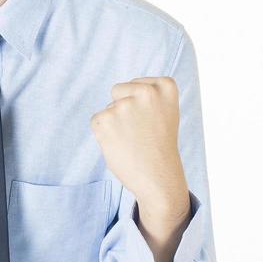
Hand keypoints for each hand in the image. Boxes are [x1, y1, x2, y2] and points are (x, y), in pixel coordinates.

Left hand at [89, 75, 188, 211]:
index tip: (153, 121)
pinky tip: (120, 145)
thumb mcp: (164, 112)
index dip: (140, 104)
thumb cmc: (159, 147)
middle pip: (119, 90)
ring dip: (115, 123)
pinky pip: (97, 120)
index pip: (137, 83)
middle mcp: (147, 92)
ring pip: (108, 108)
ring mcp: (125, 105)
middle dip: (124, 107)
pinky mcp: (105, 119)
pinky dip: (104, 134)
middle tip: (140, 132)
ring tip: (132, 141)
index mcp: (166, 86)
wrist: (158, 178)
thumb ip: (149, 96)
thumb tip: (118, 92)